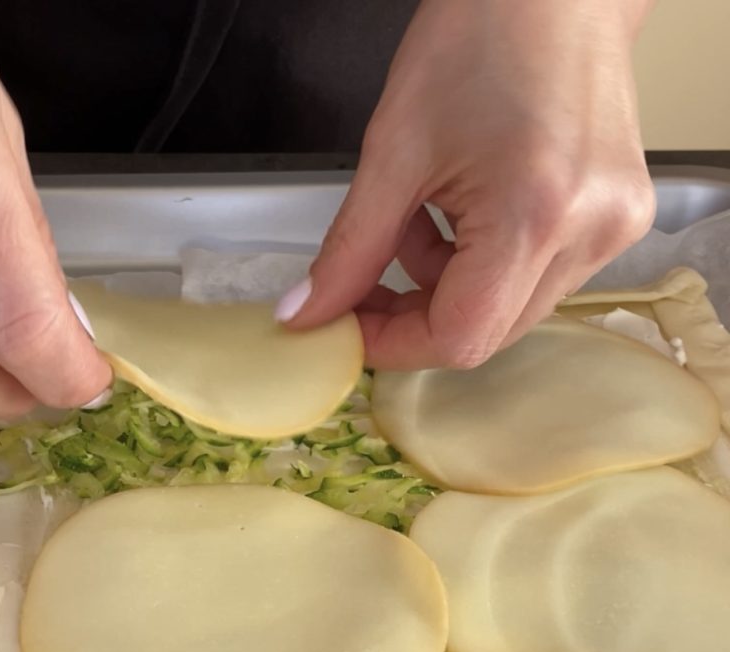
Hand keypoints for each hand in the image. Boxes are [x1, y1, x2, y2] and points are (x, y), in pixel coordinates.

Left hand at [279, 0, 655, 369]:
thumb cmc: (481, 36)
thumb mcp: (393, 151)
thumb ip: (348, 249)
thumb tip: (306, 315)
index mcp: (536, 215)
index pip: (458, 336)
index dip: (391, 344)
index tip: (343, 326)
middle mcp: (589, 235)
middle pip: (484, 332)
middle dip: (412, 319)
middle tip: (365, 283)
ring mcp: (612, 231)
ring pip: (507, 311)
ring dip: (444, 290)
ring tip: (416, 224)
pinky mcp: (617, 221)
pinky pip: (534, 280)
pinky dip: (480, 267)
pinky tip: (457, 218)